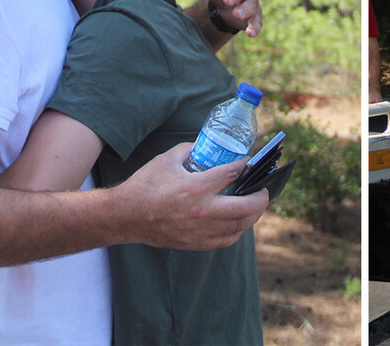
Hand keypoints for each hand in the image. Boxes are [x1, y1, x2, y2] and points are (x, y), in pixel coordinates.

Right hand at [117, 142, 268, 250]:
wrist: (125, 216)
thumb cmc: (145, 185)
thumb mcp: (167, 159)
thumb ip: (190, 149)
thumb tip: (207, 146)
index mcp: (195, 187)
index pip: (232, 174)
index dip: (246, 166)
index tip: (251, 163)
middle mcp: (202, 211)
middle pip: (246, 207)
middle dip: (261, 197)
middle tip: (264, 189)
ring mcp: (200, 230)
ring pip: (240, 226)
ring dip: (253, 214)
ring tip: (255, 204)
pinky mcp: (195, 243)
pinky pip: (227, 240)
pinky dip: (238, 230)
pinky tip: (239, 222)